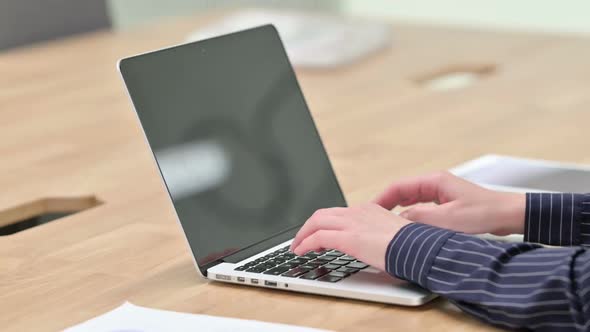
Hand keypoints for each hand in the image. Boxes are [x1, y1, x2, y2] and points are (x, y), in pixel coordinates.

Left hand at [290, 203, 410, 270]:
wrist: (420, 249)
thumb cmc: (413, 247)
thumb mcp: (392, 236)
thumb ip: (378, 237)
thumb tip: (371, 248)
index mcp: (369, 210)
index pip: (339, 213)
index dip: (324, 223)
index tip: (317, 234)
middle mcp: (358, 212)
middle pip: (323, 214)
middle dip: (308, 227)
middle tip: (301, 240)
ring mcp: (352, 223)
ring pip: (316, 222)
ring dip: (302, 235)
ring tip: (297, 247)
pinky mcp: (348, 237)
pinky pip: (317, 238)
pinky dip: (305, 244)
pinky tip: (300, 253)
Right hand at [373, 171, 524, 235]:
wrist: (509, 215)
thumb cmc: (485, 213)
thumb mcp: (447, 219)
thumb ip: (420, 219)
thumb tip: (397, 221)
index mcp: (434, 181)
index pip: (398, 187)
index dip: (380, 199)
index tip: (368, 210)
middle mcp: (435, 184)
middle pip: (402, 193)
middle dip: (386, 205)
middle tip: (372, 219)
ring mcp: (441, 194)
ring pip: (411, 202)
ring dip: (398, 212)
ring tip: (385, 225)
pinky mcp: (446, 205)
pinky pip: (421, 208)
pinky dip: (410, 217)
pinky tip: (407, 228)